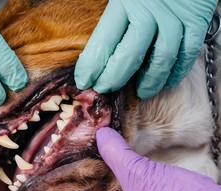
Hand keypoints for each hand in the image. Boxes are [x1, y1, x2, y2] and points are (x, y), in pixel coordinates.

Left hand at [74, 0, 217, 98]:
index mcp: (123, 3)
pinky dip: (176, 72)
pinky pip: (187, 55)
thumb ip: (109, 16)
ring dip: (149, 82)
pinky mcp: (196, 21)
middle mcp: (148, 12)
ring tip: (140, 92)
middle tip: (104, 89)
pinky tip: (166, 81)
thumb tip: (91, 50)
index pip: (102, 43)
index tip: (84, 81)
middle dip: (113, 79)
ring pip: (160, 60)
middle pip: (128, 56)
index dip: (91, 68)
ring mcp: (174, 18)